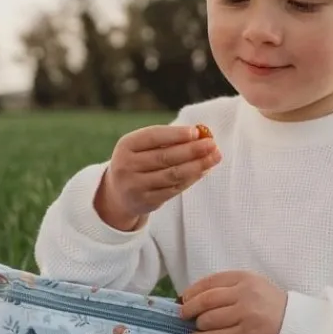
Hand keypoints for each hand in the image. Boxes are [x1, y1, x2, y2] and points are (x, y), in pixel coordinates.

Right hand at [94, 124, 220, 230]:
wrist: (119, 193)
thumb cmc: (139, 161)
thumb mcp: (143, 147)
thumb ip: (168, 140)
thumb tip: (200, 134)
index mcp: (126, 145)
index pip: (153, 136)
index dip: (176, 134)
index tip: (197, 132)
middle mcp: (127, 165)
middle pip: (165, 157)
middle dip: (192, 150)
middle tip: (212, 144)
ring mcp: (136, 185)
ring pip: (172, 175)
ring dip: (197, 166)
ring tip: (214, 157)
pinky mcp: (147, 201)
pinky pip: (174, 189)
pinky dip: (191, 179)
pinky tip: (204, 170)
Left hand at [178, 271, 286, 333]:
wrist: (294, 324)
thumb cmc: (269, 305)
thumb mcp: (252, 286)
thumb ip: (228, 288)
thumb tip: (194, 297)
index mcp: (244, 278)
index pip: (210, 281)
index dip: (193, 291)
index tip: (184, 298)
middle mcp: (245, 293)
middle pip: (206, 300)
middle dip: (189, 308)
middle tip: (183, 314)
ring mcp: (246, 314)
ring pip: (209, 319)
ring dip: (198, 324)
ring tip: (196, 327)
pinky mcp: (247, 333)